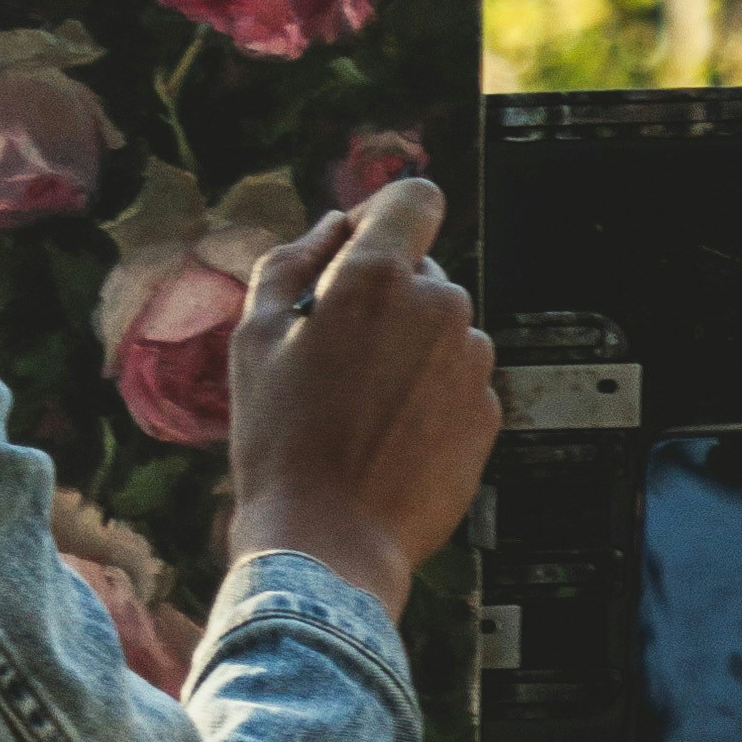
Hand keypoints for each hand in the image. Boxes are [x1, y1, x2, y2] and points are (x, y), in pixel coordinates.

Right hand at [223, 179, 499, 623]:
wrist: (327, 541)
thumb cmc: (281, 443)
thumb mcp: (254, 338)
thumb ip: (292, 260)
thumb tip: (334, 227)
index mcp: (378, 278)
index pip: (413, 200)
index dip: (382, 216)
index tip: (358, 249)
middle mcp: (440, 308)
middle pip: (421, 273)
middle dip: (383, 300)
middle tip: (333, 359)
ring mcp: (472, 363)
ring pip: (442, 330)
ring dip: (408, 351)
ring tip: (358, 410)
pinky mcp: (487, 413)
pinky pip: (457, 382)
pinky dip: (428, 398)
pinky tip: (386, 439)